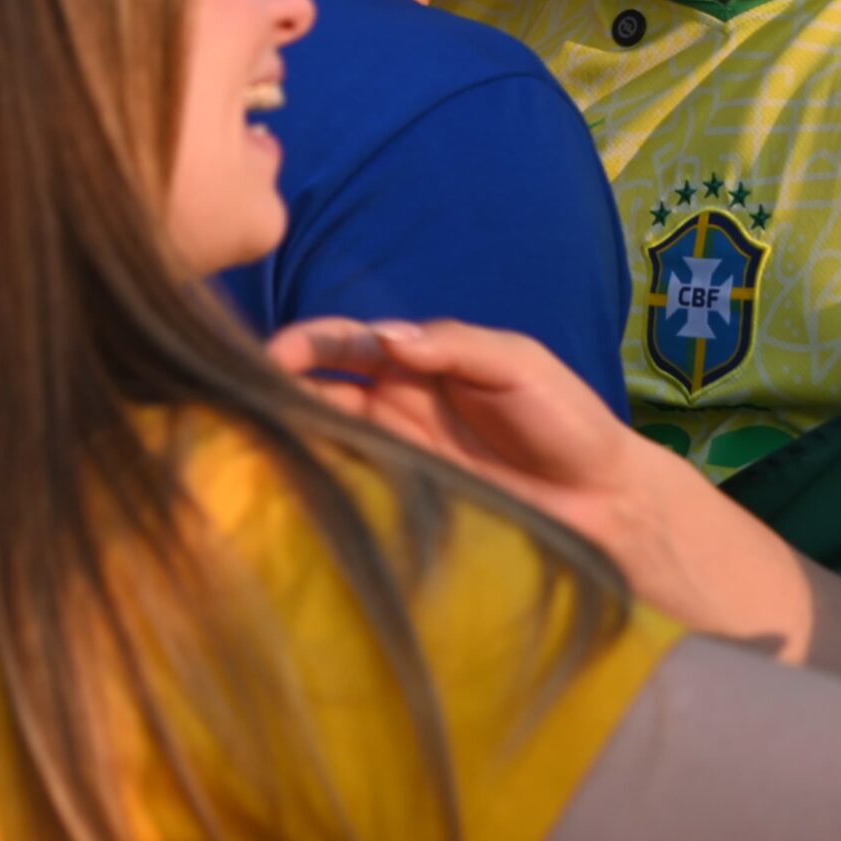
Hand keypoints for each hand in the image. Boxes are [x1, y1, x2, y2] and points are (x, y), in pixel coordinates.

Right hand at [268, 317, 666, 564]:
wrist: (602, 501)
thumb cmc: (567, 420)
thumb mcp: (517, 364)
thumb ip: (453, 345)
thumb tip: (385, 339)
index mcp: (421, 359)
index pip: (347, 340)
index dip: (308, 342)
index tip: (275, 355)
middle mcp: (397, 403)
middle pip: (320, 387)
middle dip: (278, 387)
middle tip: (238, 400)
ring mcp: (397, 453)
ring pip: (325, 435)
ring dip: (288, 433)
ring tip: (248, 439)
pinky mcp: (404, 501)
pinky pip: (350, 484)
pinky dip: (316, 480)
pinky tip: (286, 482)